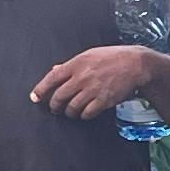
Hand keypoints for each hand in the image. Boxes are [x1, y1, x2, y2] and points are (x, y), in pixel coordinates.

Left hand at [35, 46, 159, 117]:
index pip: (52, 78)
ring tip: (70, 112)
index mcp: (76, 64)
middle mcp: (82, 77)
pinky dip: (83, 115)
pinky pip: (87, 113)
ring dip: (69, 112)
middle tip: (54, 108)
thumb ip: (71, 64)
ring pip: (72, 107)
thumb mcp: (89, 55)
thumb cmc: (112, 57)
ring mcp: (93, 90)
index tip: (34, 97)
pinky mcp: (103, 100)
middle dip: (54, 105)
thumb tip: (54, 70)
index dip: (41, 89)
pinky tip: (84, 113)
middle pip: (59, 96)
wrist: (135, 64)